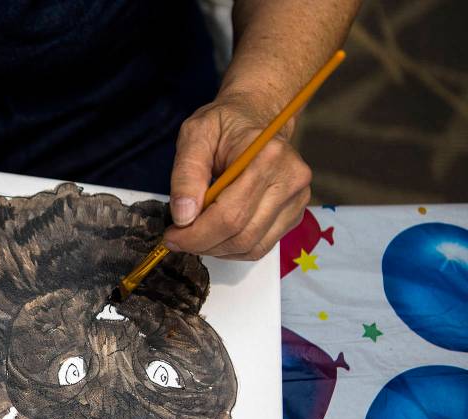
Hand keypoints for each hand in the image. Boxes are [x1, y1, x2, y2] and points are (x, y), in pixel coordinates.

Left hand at [163, 93, 311, 259]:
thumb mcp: (195, 135)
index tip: (171, 236)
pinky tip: (216, 233)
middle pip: (242, 236)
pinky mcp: (294, 214)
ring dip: (216, 249)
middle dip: (203, 244)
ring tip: (195, 234)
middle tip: (177, 239)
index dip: (196, 234)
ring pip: (251, 247)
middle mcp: (291, 179)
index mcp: (269, 156)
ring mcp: (297, 199)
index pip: (230, 215)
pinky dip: (232, 248)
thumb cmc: (224, 125)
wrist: (254, 118)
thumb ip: (186, 174)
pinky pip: (260, 246)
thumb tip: (184, 217)